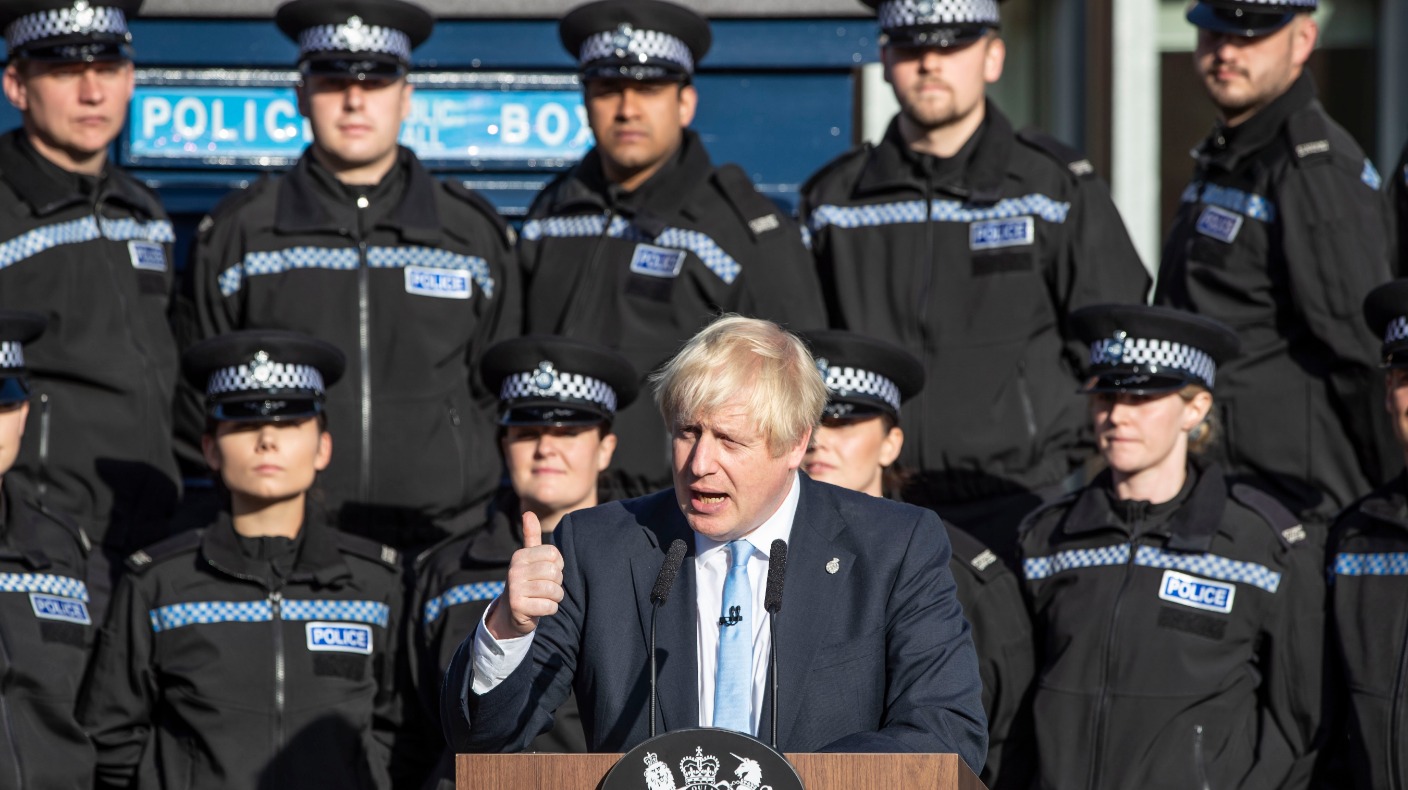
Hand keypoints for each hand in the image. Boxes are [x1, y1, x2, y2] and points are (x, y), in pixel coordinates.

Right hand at [486, 511, 564, 639]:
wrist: (512, 612)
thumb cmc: (528, 581)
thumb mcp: (529, 558)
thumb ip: (531, 536)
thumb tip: (528, 512)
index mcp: (520, 555)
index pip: (554, 554)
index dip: (558, 565)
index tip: (548, 572)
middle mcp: (514, 569)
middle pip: (555, 572)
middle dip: (557, 583)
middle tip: (547, 587)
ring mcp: (514, 588)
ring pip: (554, 590)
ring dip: (555, 597)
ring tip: (545, 598)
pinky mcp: (517, 606)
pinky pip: (549, 606)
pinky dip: (551, 609)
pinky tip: (541, 608)